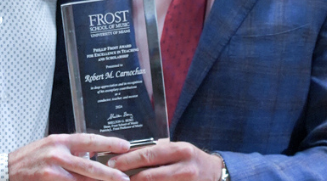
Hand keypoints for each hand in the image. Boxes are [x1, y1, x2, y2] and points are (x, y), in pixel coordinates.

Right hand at [9, 134, 131, 180]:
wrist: (5, 170)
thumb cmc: (29, 158)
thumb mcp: (50, 146)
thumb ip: (70, 150)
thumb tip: (91, 155)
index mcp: (60, 141)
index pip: (89, 140)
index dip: (109, 143)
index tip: (125, 146)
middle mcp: (57, 154)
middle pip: (89, 166)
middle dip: (110, 174)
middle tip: (124, 178)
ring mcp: (52, 171)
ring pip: (82, 180)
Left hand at [106, 141, 223, 180]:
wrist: (214, 172)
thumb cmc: (190, 158)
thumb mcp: (177, 148)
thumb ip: (157, 151)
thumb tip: (128, 152)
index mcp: (180, 150)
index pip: (148, 155)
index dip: (128, 160)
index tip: (112, 162)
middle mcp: (184, 168)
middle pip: (149, 175)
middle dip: (128, 176)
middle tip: (113, 175)